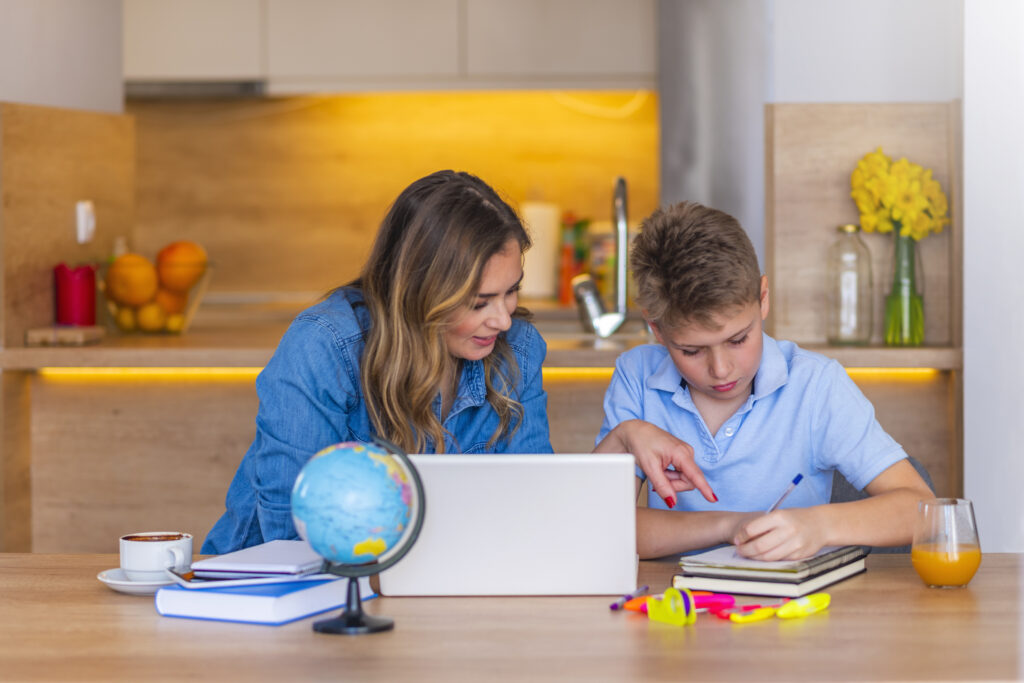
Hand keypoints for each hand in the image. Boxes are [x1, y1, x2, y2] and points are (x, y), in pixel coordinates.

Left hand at [598, 419, 715, 507]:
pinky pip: (681, 473)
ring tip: (657, 470)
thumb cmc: (641, 443)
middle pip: (688, 481)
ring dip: (670, 480)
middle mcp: (687, 452)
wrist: (635, 431)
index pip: (695, 475)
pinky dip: (670, 475)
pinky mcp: (682, 456)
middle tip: (657, 478)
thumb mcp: (649, 467)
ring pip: (684, 479)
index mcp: (681, 453)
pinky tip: (661, 469)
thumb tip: (672, 501)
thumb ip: (662, 486)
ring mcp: (685, 454)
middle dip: (673, 485)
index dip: (704, 489)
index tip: (713, 499)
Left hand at [731, 507, 825, 560]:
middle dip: (745, 550)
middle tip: (739, 550)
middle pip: (759, 546)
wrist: (821, 524)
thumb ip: (762, 524)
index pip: (752, 529)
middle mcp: (788, 530)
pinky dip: (768, 560)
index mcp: (779, 517)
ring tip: (748, 555)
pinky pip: (779, 560)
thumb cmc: (795, 518)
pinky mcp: (799, 555)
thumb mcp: (779, 514)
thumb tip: (741, 536)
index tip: (736, 539)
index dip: (741, 536)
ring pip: (768, 556)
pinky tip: (762, 557)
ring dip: (755, 557)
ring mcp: (795, 544)